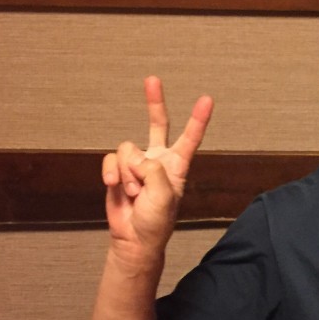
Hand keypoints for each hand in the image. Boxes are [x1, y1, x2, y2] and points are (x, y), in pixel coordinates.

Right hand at [101, 76, 213, 256]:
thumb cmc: (156, 222)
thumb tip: (135, 157)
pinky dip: (112, 173)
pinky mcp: (117, 170)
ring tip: (134, 193)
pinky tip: (115, 186)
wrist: (133, 239)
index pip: (190, 138)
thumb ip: (153, 169)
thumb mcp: (164, 195)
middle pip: (157, 124)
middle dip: (155, 102)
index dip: (198, 119)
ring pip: (128, 150)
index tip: (207, 99)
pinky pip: (111, 159)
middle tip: (152, 80)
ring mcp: (136, 164)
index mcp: (177, 166)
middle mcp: (157, 160)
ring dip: (128, 174)